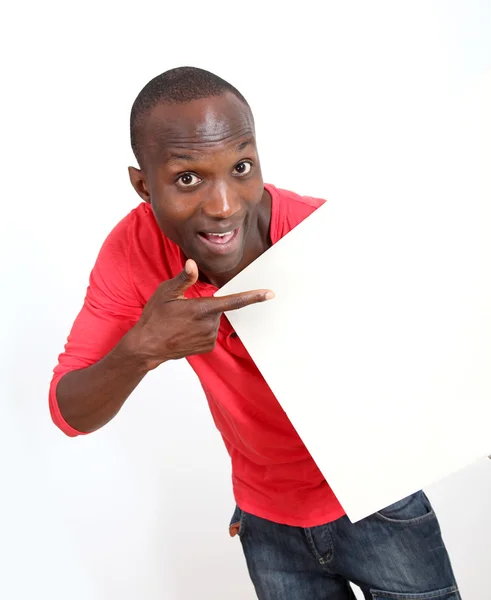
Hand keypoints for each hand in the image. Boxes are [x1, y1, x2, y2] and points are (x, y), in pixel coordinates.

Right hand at [127, 259, 273, 368]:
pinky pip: (210, 333)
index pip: (234, 301)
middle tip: (183, 311)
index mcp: (202, 308)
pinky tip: (186, 332)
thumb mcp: (166, 292)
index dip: (253, 296)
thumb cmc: (155, 317)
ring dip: (202, 319)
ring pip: (213, 321)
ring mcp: (209, 338)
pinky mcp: (208, 347)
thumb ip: (184, 278)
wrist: (147, 346)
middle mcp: (209, 324)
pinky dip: (201, 330)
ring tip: (181, 323)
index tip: (269, 293)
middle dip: (205, 306)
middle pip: (217, 309)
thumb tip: (192, 263)